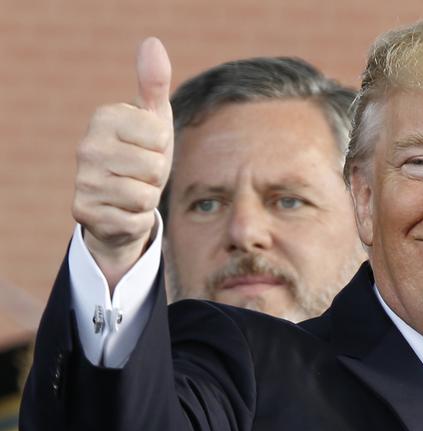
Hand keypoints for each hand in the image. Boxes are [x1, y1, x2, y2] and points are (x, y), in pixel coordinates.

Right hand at [72, 38, 172, 290]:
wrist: (124, 202)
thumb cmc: (143, 154)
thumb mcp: (154, 119)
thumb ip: (154, 83)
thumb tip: (152, 42)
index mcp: (103, 118)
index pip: (160, 135)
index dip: (162, 147)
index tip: (147, 147)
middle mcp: (86, 147)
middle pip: (154, 166)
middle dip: (156, 176)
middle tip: (141, 174)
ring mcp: (83, 181)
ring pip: (145, 195)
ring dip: (148, 198)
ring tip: (133, 190)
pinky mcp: (84, 213)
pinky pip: (135, 218)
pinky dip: (138, 218)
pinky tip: (124, 210)